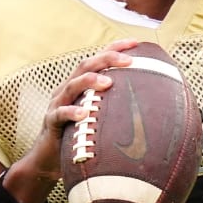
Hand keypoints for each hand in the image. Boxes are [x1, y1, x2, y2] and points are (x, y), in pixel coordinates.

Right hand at [7, 38, 137, 202]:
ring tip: (108, 82)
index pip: (99, 59)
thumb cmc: (80, 135)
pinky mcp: (51, 121)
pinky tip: (83, 114)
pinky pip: (59, 114)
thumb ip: (117, 107)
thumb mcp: (99, 117)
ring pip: (72, 85)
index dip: (115, 48)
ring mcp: (58, 103)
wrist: (49, 159)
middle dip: (107, 59)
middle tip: (129, 61)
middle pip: (86, 65)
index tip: (136, 42)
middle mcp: (69, 88)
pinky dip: (71, 112)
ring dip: (90, 81)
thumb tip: (153, 105)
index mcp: (82, 84)